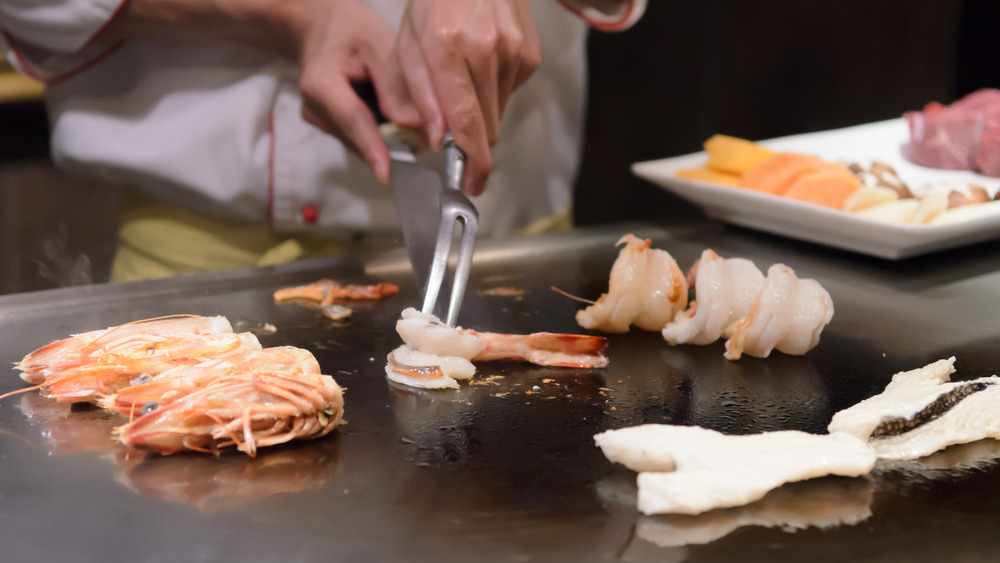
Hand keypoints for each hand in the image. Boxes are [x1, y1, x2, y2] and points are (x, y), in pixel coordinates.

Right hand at [294, 0, 420, 184]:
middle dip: (392, 142)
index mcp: (320, 82)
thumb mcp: (378, 45)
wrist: (320, 28)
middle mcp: (314, 106)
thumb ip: (395, 86)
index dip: (374, 147)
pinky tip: (381, 107)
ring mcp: (317, 119)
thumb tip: (414, 126)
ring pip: (361, 139)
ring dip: (385, 134)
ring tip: (400, 108)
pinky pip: (358, 135)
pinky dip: (376, 128)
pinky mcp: (326, 125)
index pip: (353, 120)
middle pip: (359, 135)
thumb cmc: (349, 31)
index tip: (387, 173)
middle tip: (425, 137)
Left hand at [395, 0, 541, 195]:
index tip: (472, 182)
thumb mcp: (409, 44)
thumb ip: (421, 96)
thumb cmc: (434, 2)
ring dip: (481, 111)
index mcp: (447, 48)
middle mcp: (486, 50)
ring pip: (499, 112)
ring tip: (464, 79)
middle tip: (456, 138)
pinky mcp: (530, 53)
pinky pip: (511, 92)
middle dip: (472, 140)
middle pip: (487, 125)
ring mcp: (513, 51)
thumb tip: (439, 139)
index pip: (466, 122)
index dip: (471, 161)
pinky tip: (482, 65)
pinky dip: (495, 90)